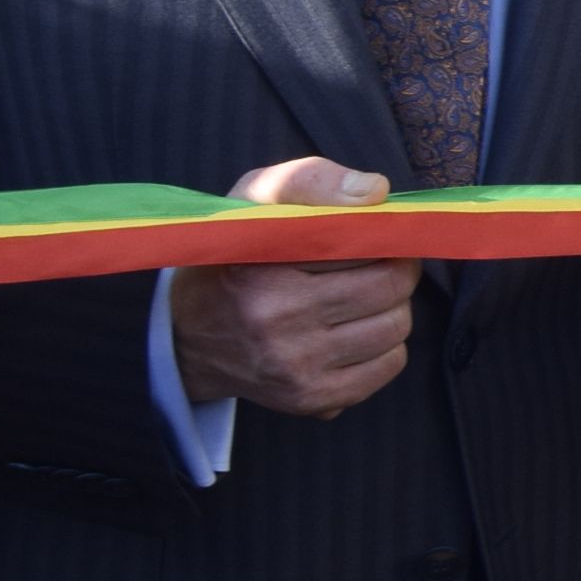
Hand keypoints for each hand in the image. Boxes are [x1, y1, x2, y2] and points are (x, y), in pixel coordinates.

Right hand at [168, 158, 422, 421]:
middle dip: (395, 269)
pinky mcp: (310, 399)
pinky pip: (390, 365)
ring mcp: (294, 366)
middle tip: (374, 264)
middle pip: (392, 286)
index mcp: (261, 264)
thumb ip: (311, 180)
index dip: (381, 234)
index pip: (366, 241)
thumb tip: (376, 191)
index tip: (371, 233)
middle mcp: (275, 319)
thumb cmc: (233, 253)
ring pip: (398, 326)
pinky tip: (352, 333)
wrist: (183, 336)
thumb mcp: (253, 198)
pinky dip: (385, 346)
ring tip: (360, 298)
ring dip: (392, 308)